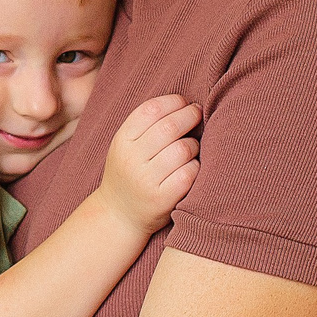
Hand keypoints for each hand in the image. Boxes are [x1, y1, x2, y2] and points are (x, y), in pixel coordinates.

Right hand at [98, 93, 200, 233]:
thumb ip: (147, 125)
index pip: (151, 110)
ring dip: (194, 144)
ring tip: (191, 147)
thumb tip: (186, 103)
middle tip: (197, 115)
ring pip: (183, 149)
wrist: (118, 215)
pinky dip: (196, 166)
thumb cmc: (129, 173)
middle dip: (190, 116)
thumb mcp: (125, 146)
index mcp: (121, 141)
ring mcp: (146, 180)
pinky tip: (191, 167)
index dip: (174, 101)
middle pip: (170, 127)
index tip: (185, 103)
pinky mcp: (162, 199)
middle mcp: (131, 159)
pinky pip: (189, 173)